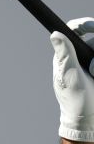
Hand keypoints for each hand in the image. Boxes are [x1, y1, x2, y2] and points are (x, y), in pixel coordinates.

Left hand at [51, 17, 93, 141]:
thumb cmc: (75, 100)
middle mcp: (80, 56)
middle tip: (93, 70)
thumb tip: (54, 34)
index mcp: (68, 55)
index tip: (92, 26)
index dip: (85, 24)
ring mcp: (91, 63)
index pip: (76, 30)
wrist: (87, 119)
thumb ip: (65, 54)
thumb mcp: (70, 75)